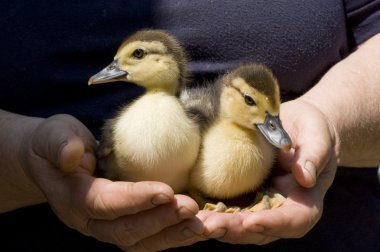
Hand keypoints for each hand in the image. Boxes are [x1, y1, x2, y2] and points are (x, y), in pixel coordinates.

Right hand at [20, 114, 203, 250]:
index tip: (166, 191)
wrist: (52, 162)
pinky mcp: (123, 224)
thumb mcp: (52, 136)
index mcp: (73, 198)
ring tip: (203, 226)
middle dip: (160, 221)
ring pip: (141, 242)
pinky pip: (150, 237)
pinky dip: (175, 235)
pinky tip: (199, 228)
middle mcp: (90, 221)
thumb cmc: (55, 143)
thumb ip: (59, 145)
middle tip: (190, 209)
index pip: (105, 203)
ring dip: (173, 235)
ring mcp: (107, 227)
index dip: (134, 200)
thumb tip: (74, 155)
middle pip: (126, 231)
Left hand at [197, 99, 336, 243]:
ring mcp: (260, 207)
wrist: (293, 127)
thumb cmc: (310, 129)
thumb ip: (313, 155)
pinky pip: (227, 209)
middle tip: (209, 226)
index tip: (250, 222)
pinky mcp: (243, 197)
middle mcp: (281, 211)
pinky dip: (210, 212)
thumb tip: (305, 177)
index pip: (293, 221)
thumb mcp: (317, 136)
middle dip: (234, 230)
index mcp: (305, 202)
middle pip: (260, 230)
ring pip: (239, 225)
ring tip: (195, 221)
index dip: (272, 225)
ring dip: (217, 226)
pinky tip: (191, 208)